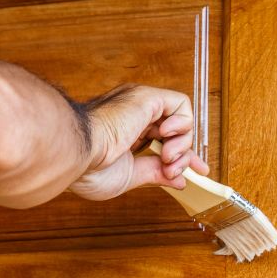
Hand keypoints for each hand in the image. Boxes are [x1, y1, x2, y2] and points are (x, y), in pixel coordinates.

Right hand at [68, 84, 209, 200]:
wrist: (78, 155)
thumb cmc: (90, 168)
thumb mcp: (130, 176)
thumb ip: (155, 174)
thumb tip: (180, 179)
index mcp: (126, 133)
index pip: (164, 141)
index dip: (184, 156)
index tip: (198, 172)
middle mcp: (134, 116)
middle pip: (176, 132)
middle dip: (185, 154)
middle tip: (173, 170)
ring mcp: (140, 105)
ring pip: (181, 121)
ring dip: (181, 145)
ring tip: (166, 158)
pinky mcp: (146, 98)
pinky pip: (180, 104)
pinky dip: (183, 124)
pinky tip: (165, 137)